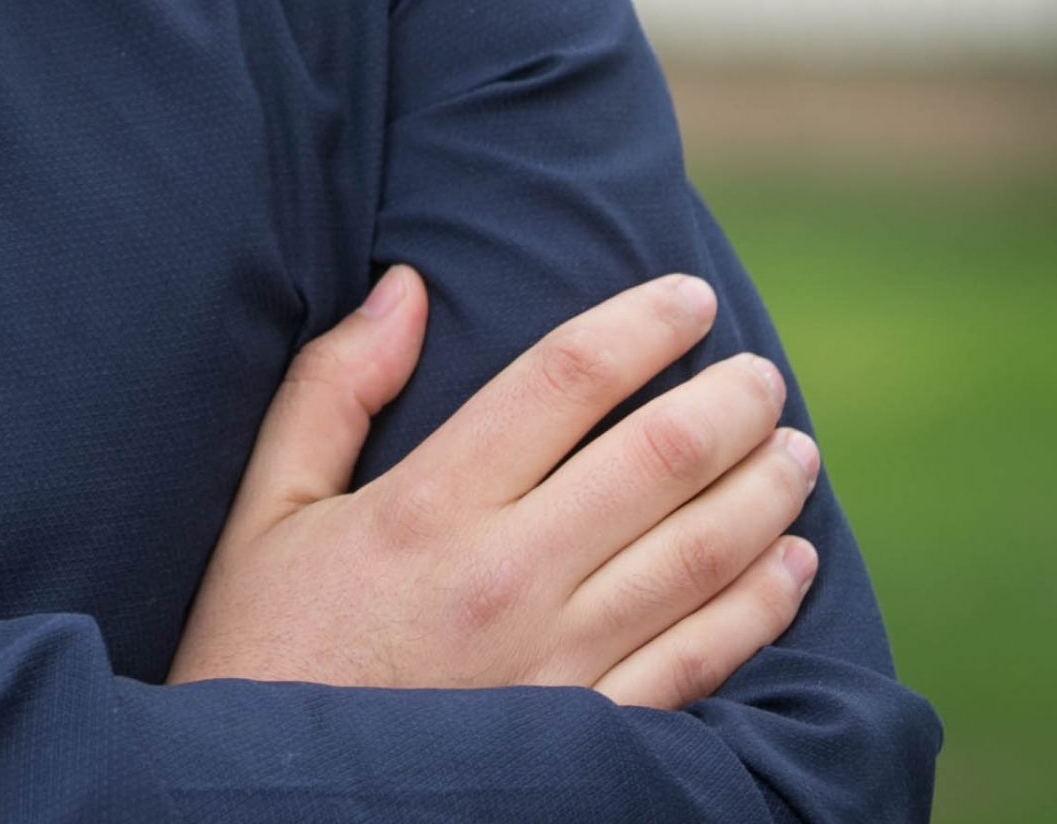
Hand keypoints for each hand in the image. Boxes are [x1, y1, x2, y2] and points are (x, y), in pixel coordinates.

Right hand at [169, 267, 819, 707]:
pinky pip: (704, 660)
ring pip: (699, 555)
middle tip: (762, 371)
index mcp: (428, 505)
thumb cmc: (260, 645)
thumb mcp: (268, 506)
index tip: (688, 298)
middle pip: (655, 460)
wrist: (273, 809)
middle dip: (727, 403)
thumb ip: (333, 385)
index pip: (562, 381)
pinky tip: (793, 566)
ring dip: (764, 492)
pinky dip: (762, 605)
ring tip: (795, 448)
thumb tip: (405, 284)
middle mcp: (508, 577)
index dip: (637, 327)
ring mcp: (561, 665)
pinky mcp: (592, 736)